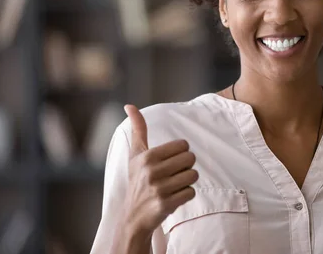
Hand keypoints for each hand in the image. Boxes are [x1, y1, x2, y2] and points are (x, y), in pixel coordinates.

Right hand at [123, 104, 197, 235]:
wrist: (132, 216)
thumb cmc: (137, 181)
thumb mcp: (135, 154)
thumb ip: (137, 129)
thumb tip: (129, 105)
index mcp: (147, 156)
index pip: (183, 145)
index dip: (180, 153)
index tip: (169, 162)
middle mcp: (152, 171)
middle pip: (190, 159)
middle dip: (185, 167)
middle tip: (173, 175)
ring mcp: (159, 188)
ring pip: (193, 176)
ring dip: (186, 181)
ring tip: (173, 186)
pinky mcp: (166, 204)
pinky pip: (191, 192)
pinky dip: (186, 195)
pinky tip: (174, 197)